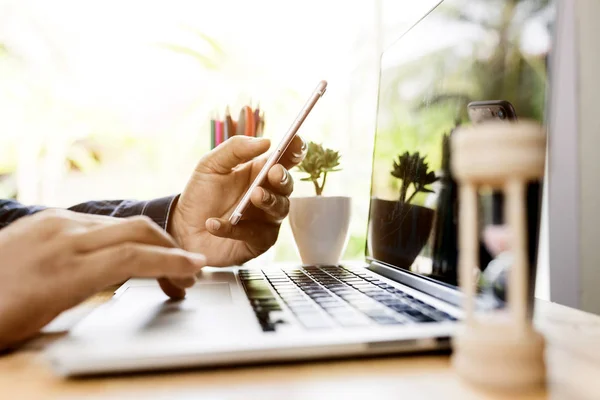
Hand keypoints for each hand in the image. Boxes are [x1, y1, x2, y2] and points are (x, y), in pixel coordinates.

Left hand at [0, 209, 205, 349]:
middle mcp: (62, 238)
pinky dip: (121, 236)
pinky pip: (96, 222)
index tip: (195, 270)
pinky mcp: (47, 218)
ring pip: (120, 224)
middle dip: (170, 248)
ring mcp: (54, 223)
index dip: (172, 262)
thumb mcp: (50, 316)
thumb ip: (95, 288)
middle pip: (136, 231)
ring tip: (159, 265)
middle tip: (187, 272)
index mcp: (64, 271)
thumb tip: (131, 276)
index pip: (135, 257)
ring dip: (148, 242)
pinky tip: (126, 252)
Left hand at [169, 135, 305, 265]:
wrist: (183, 228)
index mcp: (260, 172)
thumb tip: (266, 142)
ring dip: (268, 201)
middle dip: (283, 178)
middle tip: (274, 173)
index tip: (296, 141)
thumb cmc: (201, 195)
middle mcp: (269, 194)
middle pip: (286, 185)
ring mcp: (266, 219)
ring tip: (254, 195)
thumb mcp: (211, 165)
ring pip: (279, 209)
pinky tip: (214, 224)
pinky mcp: (258, 242)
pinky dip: (234, 229)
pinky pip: (254, 234)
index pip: (285, 159)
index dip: (295, 150)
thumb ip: (235, 149)